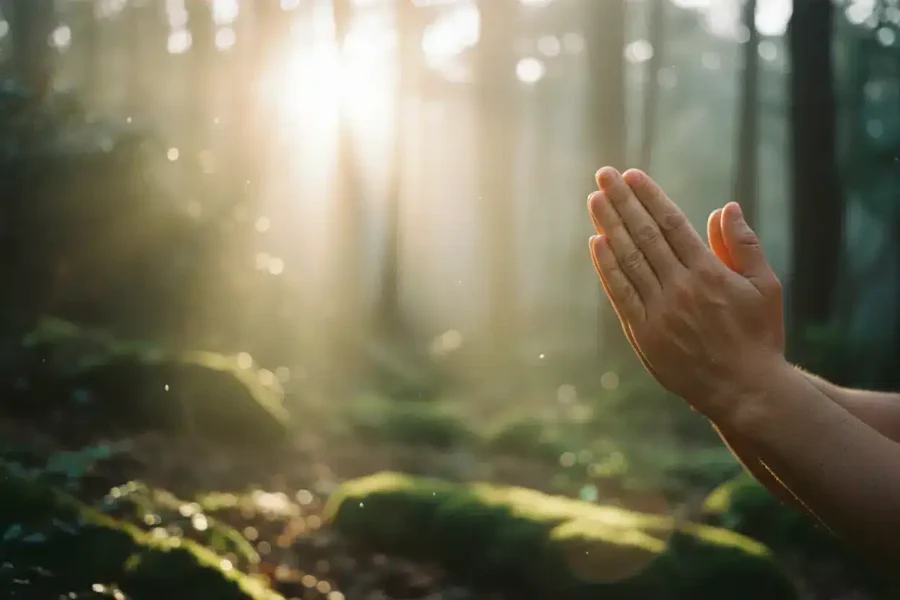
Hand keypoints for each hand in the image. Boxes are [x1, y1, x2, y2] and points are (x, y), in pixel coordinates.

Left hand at [587, 167, 785, 419]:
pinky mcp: (644, 334)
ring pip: (628, 260)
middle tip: (603, 175)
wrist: (744, 391)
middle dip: (622, 202)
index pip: (671, 224)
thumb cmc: (759, 336)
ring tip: (594, 199)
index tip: (632, 175)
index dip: (649, 197)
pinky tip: (597, 243)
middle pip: (644, 235)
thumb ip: (744, 246)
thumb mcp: (766, 287)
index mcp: (709, 272)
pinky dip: (607, 268)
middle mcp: (680, 288)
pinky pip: (620, 294)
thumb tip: (726, 208)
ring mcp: (659, 312)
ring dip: (609, 226)